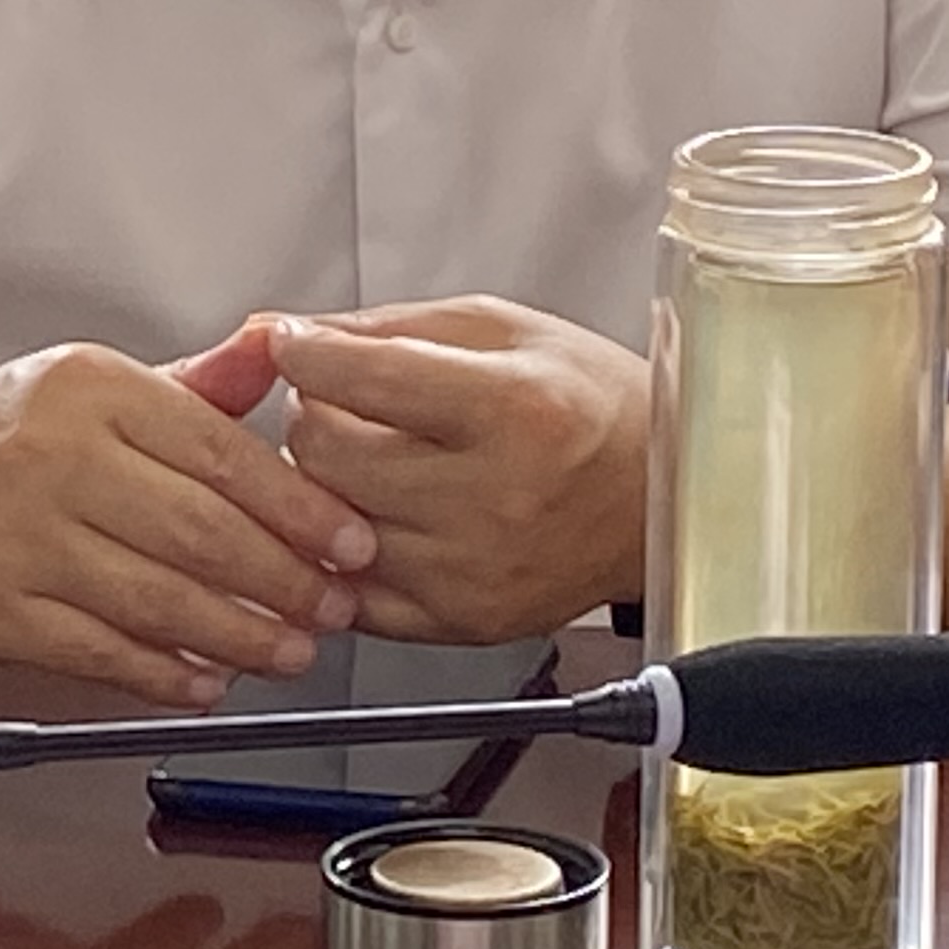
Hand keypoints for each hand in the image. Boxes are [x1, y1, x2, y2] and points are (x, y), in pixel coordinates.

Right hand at [0, 336, 376, 704]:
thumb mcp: (85, 389)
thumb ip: (190, 387)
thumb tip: (280, 353)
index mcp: (89, 389)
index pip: (221, 450)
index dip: (301, 506)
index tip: (352, 541)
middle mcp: (51, 455)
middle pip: (201, 530)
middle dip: (287, 580)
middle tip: (335, 608)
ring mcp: (16, 536)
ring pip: (157, 598)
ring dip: (240, 636)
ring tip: (287, 651)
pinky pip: (98, 652)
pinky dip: (163, 674)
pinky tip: (203, 680)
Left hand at [267, 298, 648, 642]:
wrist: (661, 503)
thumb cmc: (594, 408)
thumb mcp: (504, 331)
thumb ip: (388, 327)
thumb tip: (287, 332)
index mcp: (514, 409)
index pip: (360, 377)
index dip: (304, 351)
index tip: (293, 342)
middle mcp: (493, 498)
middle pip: (325, 453)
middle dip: (315, 414)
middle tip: (344, 402)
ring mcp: (473, 570)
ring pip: (326, 521)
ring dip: (325, 483)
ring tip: (372, 456)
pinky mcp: (460, 621)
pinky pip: (351, 586)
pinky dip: (345, 549)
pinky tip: (382, 515)